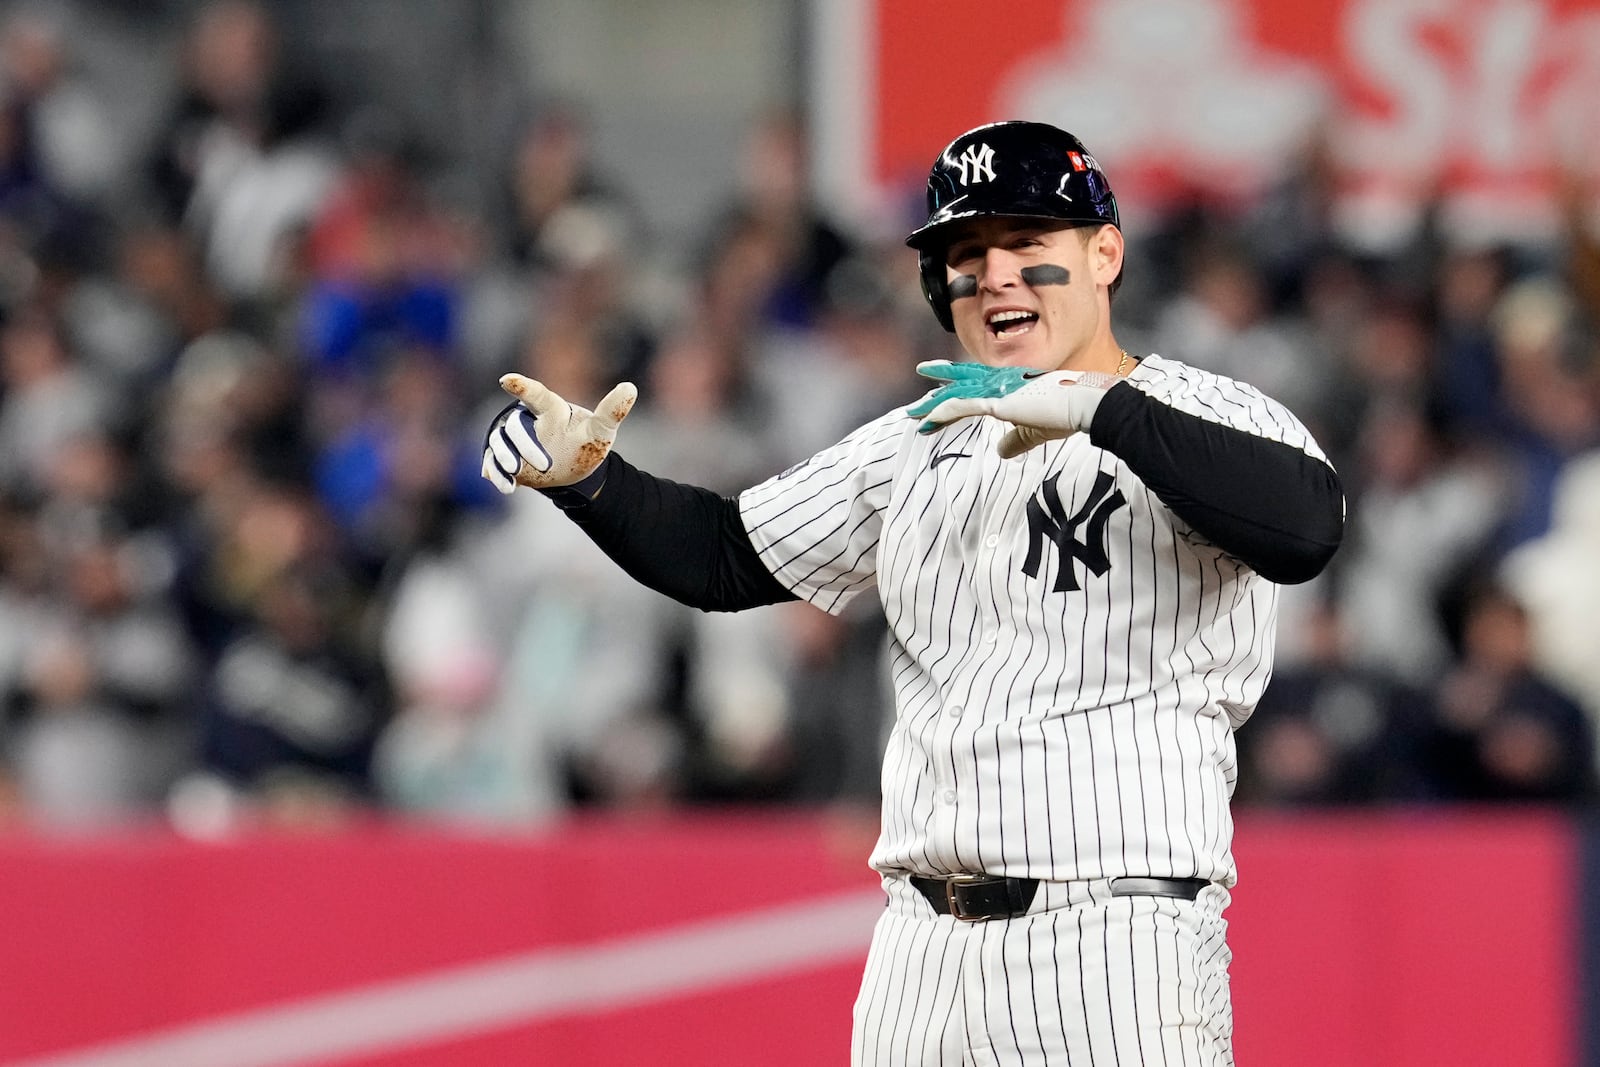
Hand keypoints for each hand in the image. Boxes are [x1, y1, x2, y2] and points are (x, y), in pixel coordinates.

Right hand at [481, 374, 636, 493]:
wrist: (573, 469)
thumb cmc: (586, 443)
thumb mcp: (601, 430)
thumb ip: (612, 410)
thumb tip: (631, 387)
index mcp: (550, 408)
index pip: (535, 394)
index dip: (521, 386)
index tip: (506, 380)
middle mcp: (526, 420)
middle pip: (516, 426)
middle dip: (526, 445)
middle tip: (546, 467)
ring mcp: (512, 439)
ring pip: (499, 442)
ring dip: (504, 457)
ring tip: (516, 473)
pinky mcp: (503, 457)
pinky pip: (492, 462)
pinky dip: (497, 473)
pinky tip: (506, 486)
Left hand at [906, 360, 1118, 458]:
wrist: (1085, 404)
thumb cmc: (1068, 414)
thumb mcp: (1036, 430)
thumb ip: (1016, 440)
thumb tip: (1000, 451)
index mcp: (1012, 381)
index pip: (980, 379)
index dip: (960, 380)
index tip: (942, 381)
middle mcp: (1002, 380)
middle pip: (964, 379)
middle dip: (940, 380)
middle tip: (921, 374)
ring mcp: (998, 389)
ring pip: (956, 394)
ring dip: (932, 404)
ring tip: (913, 414)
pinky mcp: (997, 401)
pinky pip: (961, 406)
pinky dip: (941, 413)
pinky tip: (927, 422)